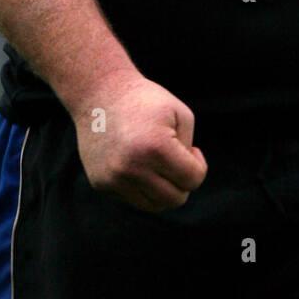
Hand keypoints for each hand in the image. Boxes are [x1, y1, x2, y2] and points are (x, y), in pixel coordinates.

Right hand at [73, 71, 207, 212]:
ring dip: (163, 189)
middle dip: (183, 182)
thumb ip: (190, 152)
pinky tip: (138, 163)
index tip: (191, 149)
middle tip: (176, 160)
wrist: (100, 92)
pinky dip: (141, 187)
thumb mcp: (181, 115)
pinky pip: (132, 199)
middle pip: (175, 199)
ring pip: (153, 205)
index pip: (192, 180)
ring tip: (159, 164)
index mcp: (156, 148)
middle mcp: (132, 167)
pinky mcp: (100, 183)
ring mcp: (113, 178)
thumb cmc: (147, 101)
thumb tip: (184, 183)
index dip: (198, 164)